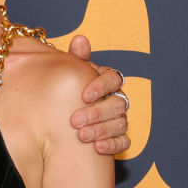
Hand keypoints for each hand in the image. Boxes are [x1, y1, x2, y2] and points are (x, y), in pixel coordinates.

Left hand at [67, 35, 130, 155]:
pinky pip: (124, 142)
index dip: (101, 86)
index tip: (84, 95)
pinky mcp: (119, 137)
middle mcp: (116, 99)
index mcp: (107, 81)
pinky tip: (97, 147)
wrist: (63, 116)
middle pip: (117, 104)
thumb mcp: (70, 74)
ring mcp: (119, 119)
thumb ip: (77, 58)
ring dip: (101, 130)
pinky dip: (112, 145)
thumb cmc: (69, 90)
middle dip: (96, 113)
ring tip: (81, 136)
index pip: (113, 78)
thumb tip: (80, 39)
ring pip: (120, 124)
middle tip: (74, 121)